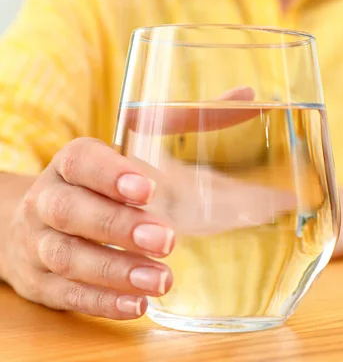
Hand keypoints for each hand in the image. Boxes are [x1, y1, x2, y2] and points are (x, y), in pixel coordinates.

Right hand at [0, 87, 259, 319]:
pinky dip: (102, 301)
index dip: (110, 173)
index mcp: (73, 164)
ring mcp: (40, 244)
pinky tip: (137, 306)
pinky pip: (68, 294)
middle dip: (119, 226)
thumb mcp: (135, 150)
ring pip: (69, 257)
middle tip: (167, 239)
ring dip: (116, 271)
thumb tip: (247, 96)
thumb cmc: (103, 183)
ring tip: (160, 281)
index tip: (148, 187)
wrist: (36, 223)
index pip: (81, 161)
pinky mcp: (42, 283)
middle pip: (71, 211)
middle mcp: (49, 201)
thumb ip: (187, 123)